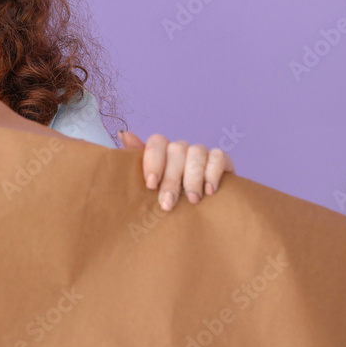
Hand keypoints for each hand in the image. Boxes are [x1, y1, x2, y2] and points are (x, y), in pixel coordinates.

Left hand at [117, 131, 234, 210]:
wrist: (203, 213)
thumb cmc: (170, 200)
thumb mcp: (152, 186)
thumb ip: (137, 162)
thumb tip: (123, 133)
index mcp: (162, 152)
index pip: (157, 141)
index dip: (153, 161)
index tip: (150, 185)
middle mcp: (181, 149)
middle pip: (176, 150)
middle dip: (171, 179)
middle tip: (168, 204)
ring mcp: (201, 153)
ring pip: (196, 151)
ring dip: (192, 178)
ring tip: (192, 200)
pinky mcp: (221, 160)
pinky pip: (218, 156)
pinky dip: (212, 173)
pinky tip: (210, 191)